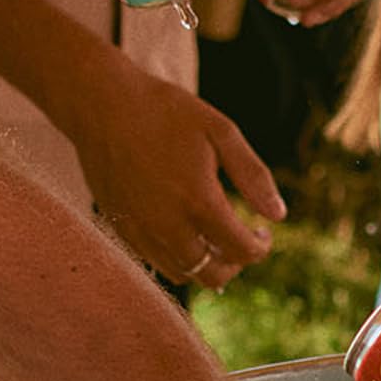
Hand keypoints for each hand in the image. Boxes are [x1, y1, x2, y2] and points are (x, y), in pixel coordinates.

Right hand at [69, 54, 285, 288]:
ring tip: (213, 237)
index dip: (260, 247)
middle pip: (212, 275)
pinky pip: (155, 261)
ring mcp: (140, 230)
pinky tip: (183, 230)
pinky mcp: (120, 228)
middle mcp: (168, 225)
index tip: (262, 232)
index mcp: (199, 201)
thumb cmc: (165, 112)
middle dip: (234, 264)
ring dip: (205, 264)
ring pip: (182, 274)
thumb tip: (279, 215)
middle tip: (239, 240)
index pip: (241, 251)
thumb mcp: (221, 132)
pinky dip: (177, 257)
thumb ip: (253, 175)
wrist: (101, 105)